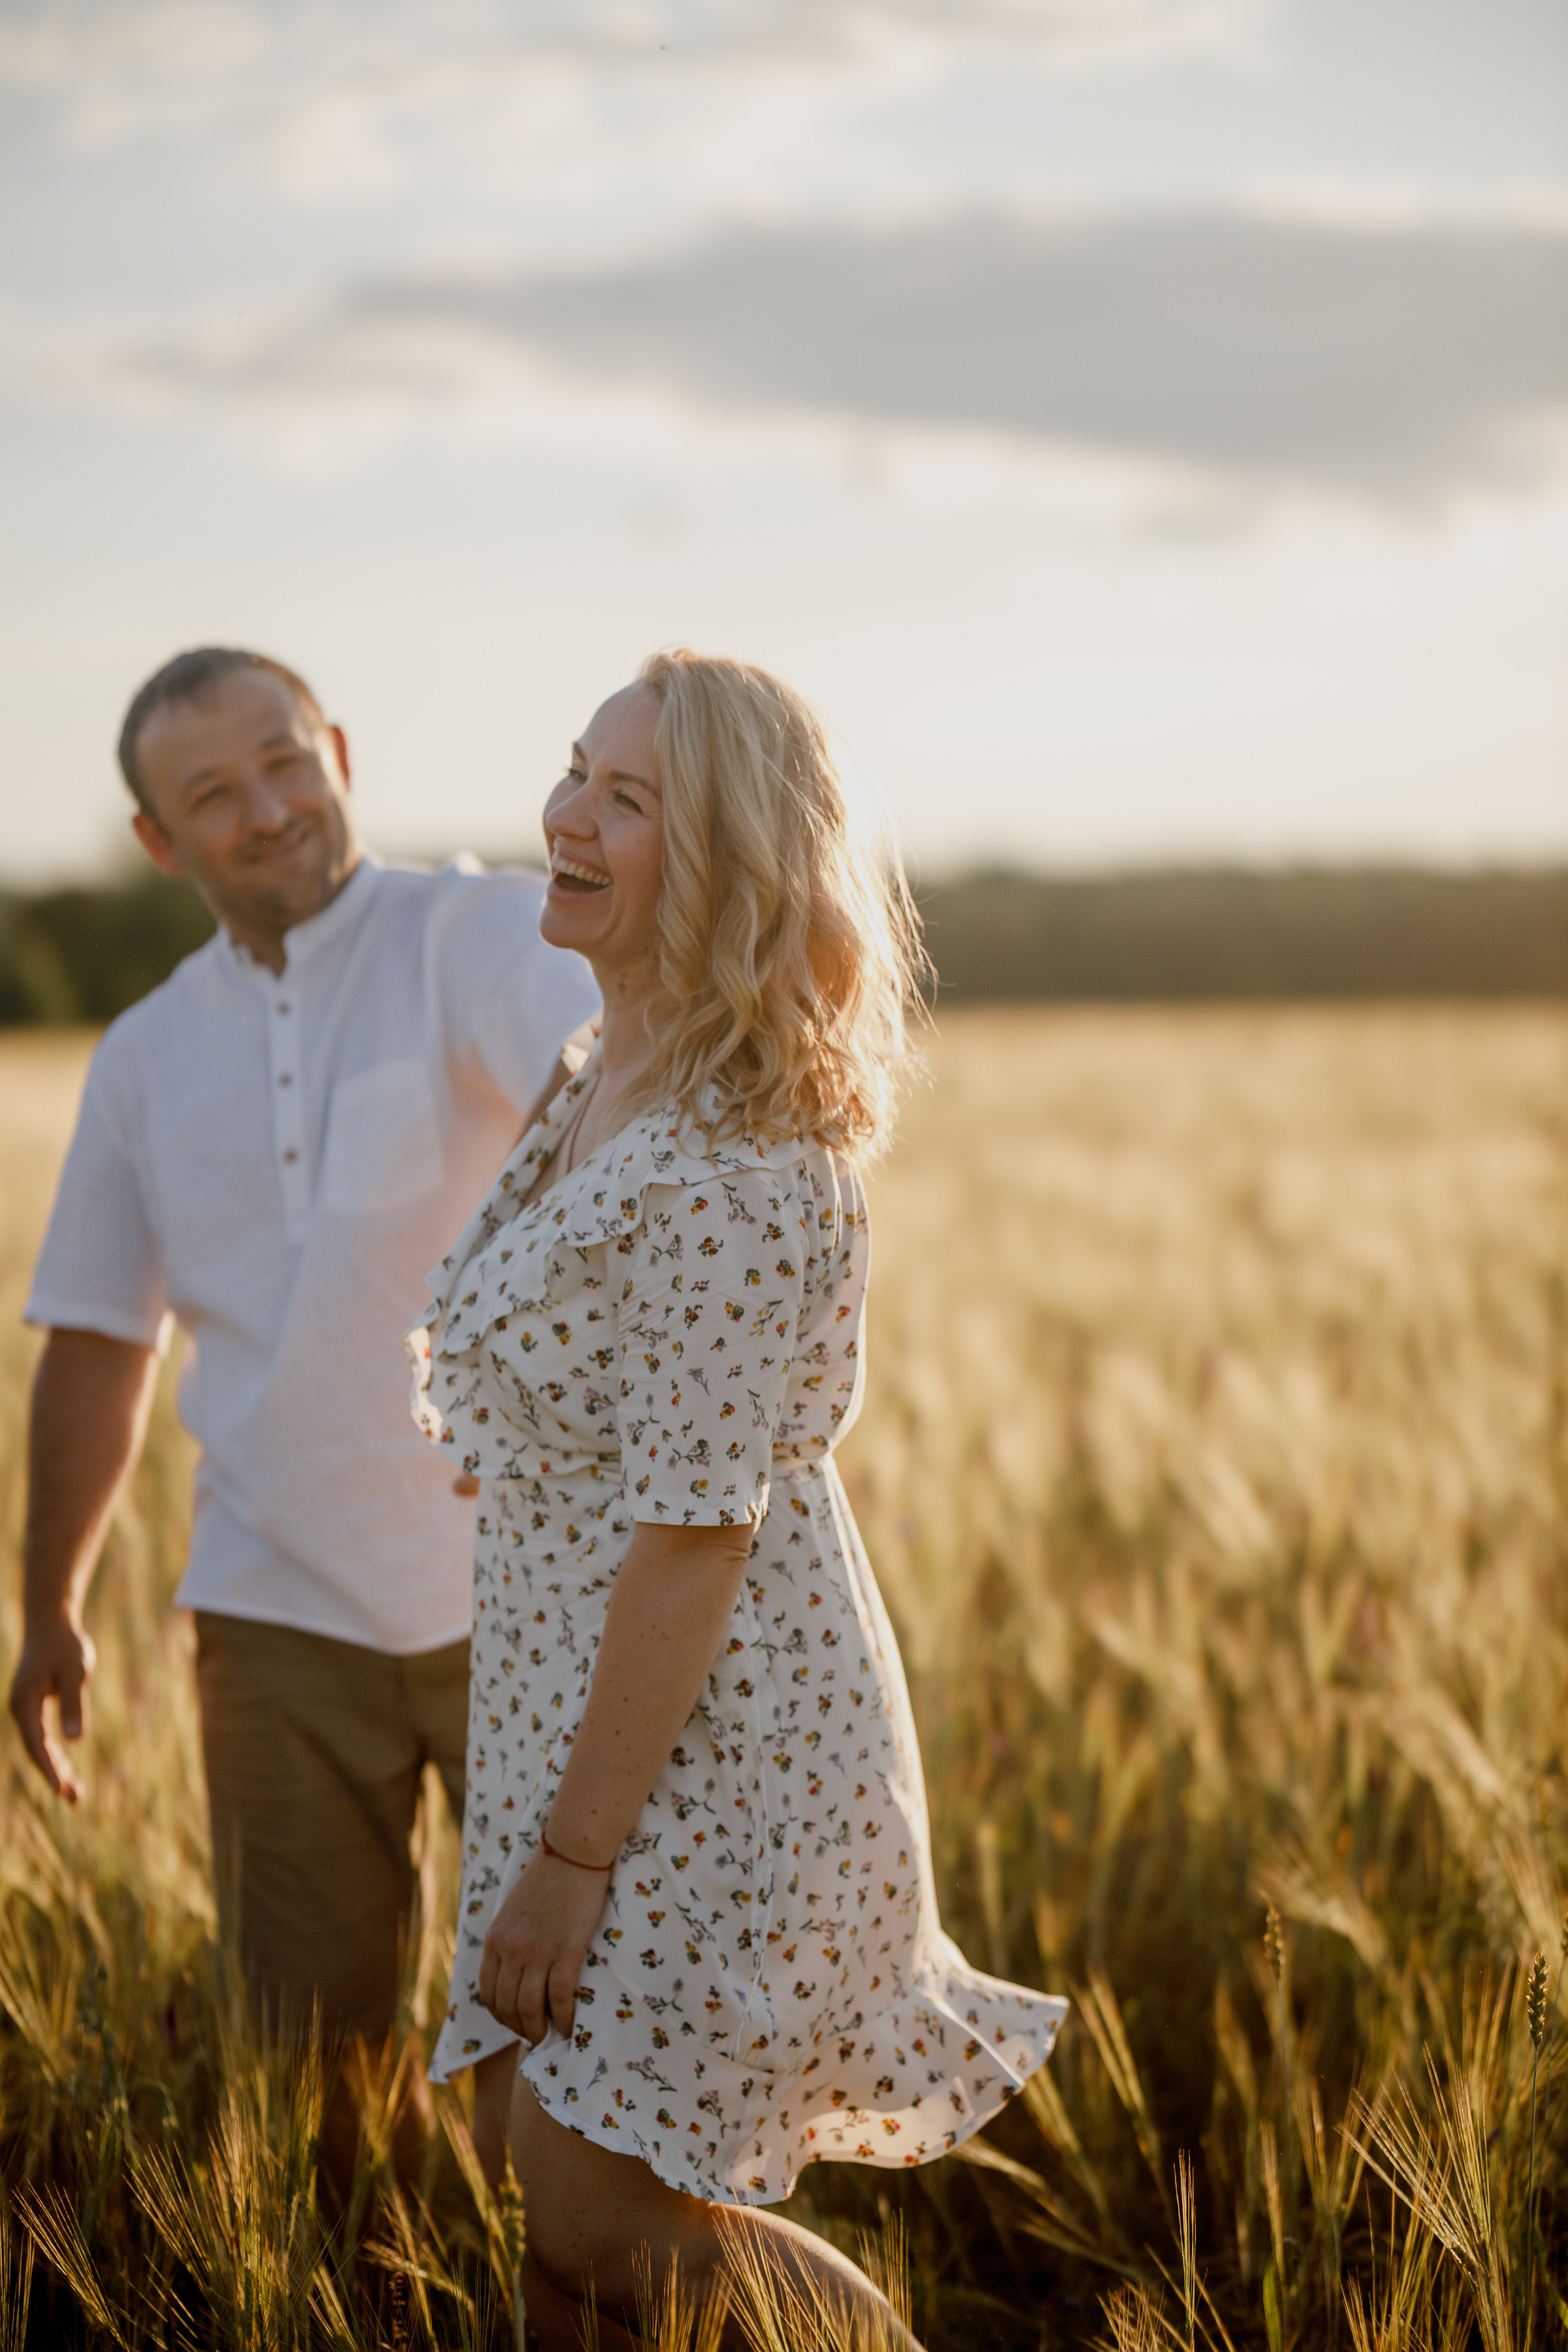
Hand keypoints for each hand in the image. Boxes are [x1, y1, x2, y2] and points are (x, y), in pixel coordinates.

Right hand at [9, 1615, 95, 1802]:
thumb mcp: (76, 1672)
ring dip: (55, 1767)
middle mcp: (20, 1708)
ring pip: (38, 1745)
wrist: (51, 1623)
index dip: (49, 1768)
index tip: (61, 1789)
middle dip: (54, 1774)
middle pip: (35, 1749)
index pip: (36, 1743)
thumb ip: (74, 1704)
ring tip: (74, 1793)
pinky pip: (41, 1736)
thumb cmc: (64, 1645)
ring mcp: (25, 1708)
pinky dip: (53, 1753)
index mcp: (24, 1702)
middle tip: (74, 1798)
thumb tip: (75, 1740)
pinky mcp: (34, 1706)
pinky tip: (65, 1770)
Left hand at [480, 1844, 612, 2046]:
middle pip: (507, 2006)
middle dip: (520, 2028)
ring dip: (538, 2030)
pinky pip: (559, 1998)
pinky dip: (562, 2019)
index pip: (488, 1993)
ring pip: (529, 2008)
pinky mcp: (567, 1950)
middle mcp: (511, 1949)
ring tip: (549, 2037)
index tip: (515, 2023)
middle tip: (535, 2035)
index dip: (501, 2016)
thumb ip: (508, 1940)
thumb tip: (514, 1973)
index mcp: (495, 1939)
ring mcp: (538, 1951)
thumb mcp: (513, 1910)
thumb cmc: (547, 1877)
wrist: (574, 1851)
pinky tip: (569, 2026)